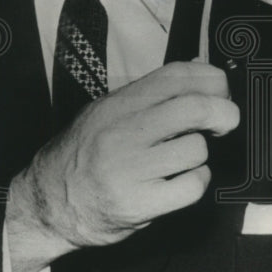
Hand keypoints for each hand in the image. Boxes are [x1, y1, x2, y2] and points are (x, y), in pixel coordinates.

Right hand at [6, 61, 237, 271]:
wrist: (46, 204)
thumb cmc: (83, 156)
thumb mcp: (109, 112)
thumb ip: (153, 93)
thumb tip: (199, 68)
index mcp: (119, 104)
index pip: (177, 75)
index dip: (212, 79)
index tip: (221, 91)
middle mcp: (123, 132)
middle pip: (195, 108)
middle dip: (224, 113)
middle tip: (225, 123)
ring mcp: (129, 169)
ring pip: (196, 149)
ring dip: (202, 154)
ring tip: (185, 159)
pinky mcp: (137, 204)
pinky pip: (191, 186)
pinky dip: (197, 182)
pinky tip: (182, 181)